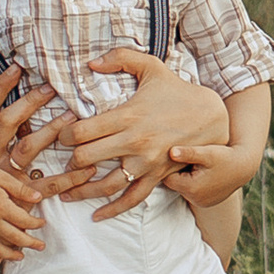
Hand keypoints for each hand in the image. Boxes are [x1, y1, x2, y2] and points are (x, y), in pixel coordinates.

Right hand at [0, 161, 49, 263]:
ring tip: (20, 257)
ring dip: (9, 255)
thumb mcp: (4, 177)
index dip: (36, 223)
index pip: (24, 220)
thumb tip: (38, 197)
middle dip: (30, 243)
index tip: (42, 223)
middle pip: (13, 237)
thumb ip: (21, 189)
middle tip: (41, 246)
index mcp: (1, 206)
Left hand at [68, 48, 230, 220]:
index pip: (81, 132)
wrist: (213, 116)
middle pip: (86, 159)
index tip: (60, 135)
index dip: (63, 135)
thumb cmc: (177, 90)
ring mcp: (146, 163)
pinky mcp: (157, 177)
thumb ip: (120, 58)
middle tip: (61, 159)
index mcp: (127, 116)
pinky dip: (113, 210)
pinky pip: (132, 199)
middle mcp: (134, 142)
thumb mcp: (152, 67)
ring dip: (81, 189)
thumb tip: (91, 62)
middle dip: (68, 161)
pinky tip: (96, 215)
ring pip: (104, 184)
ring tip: (65, 191)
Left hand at [164, 130, 262, 209]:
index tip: (174, 156)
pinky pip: (192, 193)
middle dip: (177, 172)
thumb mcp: (207, 152)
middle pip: (174, 185)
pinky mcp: (205, 203)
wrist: (244, 167)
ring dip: (185, 179)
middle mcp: (195, 199)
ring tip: (195, 166)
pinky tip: (201, 174)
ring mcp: (201, 203)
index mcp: (191, 188)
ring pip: (183, 189)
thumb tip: (171, 152)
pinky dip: (193, 184)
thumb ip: (189, 153)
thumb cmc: (225, 157)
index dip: (169, 166)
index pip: (167, 178)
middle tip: (187, 160)